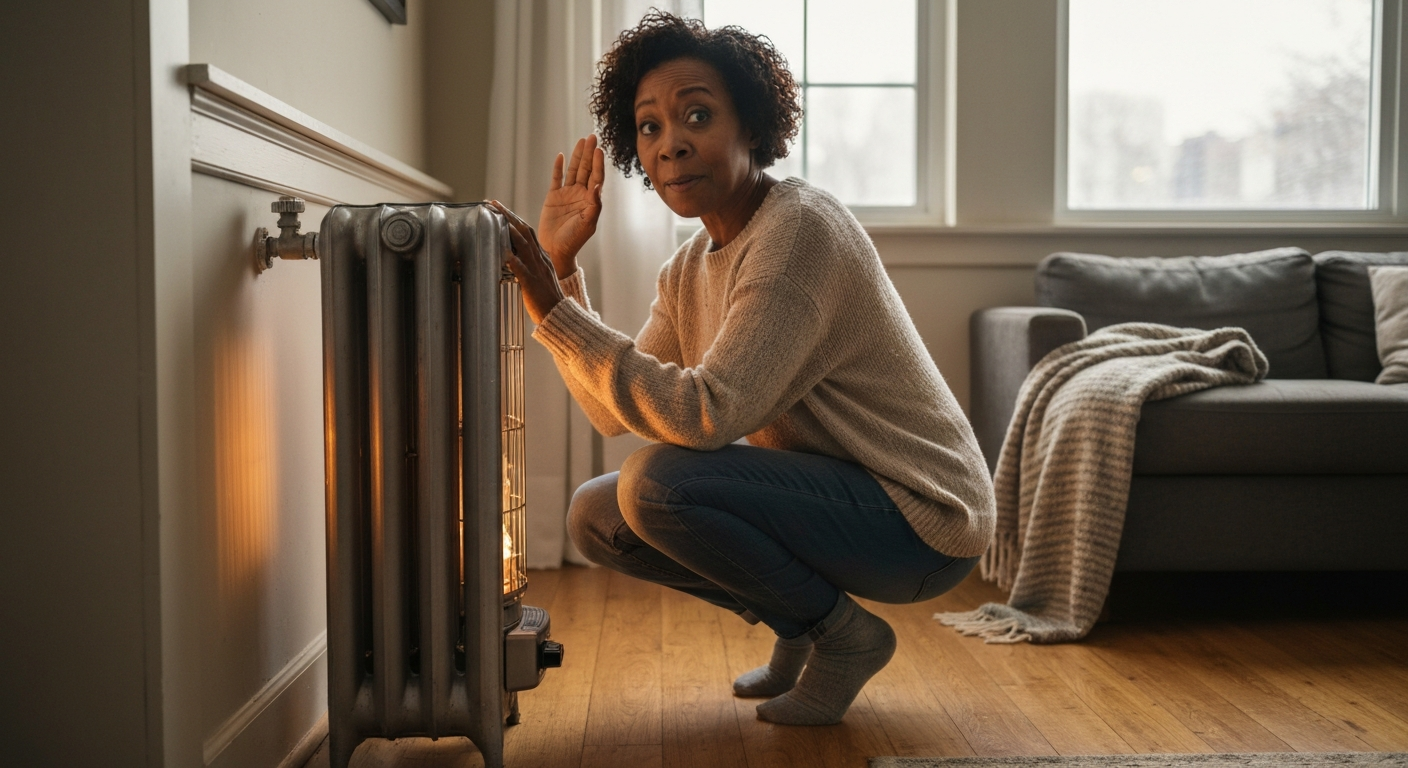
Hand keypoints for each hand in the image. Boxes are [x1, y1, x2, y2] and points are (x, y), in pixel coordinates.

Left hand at [490, 200, 564, 324]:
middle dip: (508, 215)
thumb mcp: (539, 276)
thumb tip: (512, 258)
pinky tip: (503, 252)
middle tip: (493, 203)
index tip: (500, 209)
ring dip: (508, 228)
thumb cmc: (547, 300)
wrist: (559, 316)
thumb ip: (528, 265)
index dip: (513, 218)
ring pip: (523, 244)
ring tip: (495, 216)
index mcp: (542, 257)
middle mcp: (540, 259)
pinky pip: (521, 269)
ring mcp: (536, 269)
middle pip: (524, 231)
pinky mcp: (531, 283)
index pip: (527, 232)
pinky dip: (512, 260)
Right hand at [538, 135, 604, 277]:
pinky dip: (558, 168)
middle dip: (589, 153)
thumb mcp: (587, 224)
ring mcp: (567, 194)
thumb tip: (597, 185)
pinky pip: (556, 178)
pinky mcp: (553, 197)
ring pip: (573, 171)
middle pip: (586, 169)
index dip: (598, 163)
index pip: (596, 177)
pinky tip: (561, 156)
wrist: (555, 250)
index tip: (599, 149)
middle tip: (593, 136)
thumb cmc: (574, 240)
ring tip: (581, 140)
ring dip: (577, 156)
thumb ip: (594, 204)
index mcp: (591, 200)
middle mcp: (580, 194)